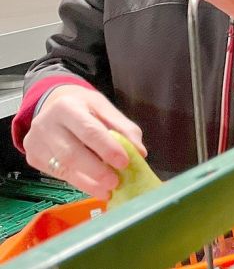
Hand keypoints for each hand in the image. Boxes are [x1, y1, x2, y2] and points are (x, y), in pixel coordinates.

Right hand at [23, 85, 145, 199]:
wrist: (52, 104)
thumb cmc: (83, 107)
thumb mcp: (104, 108)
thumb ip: (124, 128)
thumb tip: (139, 152)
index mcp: (66, 106)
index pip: (89, 131)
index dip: (107, 148)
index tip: (125, 162)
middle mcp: (45, 124)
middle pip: (72, 154)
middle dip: (96, 171)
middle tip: (116, 182)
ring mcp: (35, 143)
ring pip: (63, 169)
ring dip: (88, 183)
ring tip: (108, 190)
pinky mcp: (33, 158)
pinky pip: (59, 175)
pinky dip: (79, 183)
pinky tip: (94, 187)